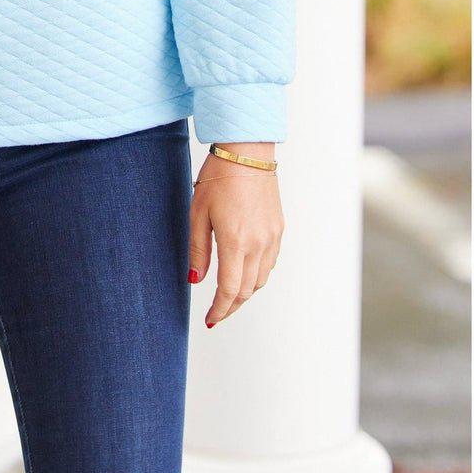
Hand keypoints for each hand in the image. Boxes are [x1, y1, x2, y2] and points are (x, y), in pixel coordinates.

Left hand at [188, 143, 283, 327]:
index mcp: (235, 241)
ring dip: (245, 292)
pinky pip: (269, 263)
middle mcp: (258, 244)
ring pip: (261, 279)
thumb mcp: (198, 213)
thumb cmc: (217, 177)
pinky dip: (257, 275)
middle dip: (231, 306)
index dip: (219, 310)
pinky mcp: (279, 229)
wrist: (246, 153)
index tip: (210, 319)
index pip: (229, 290)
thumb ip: (197, 250)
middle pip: (247, 290)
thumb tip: (195, 280)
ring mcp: (272, 237)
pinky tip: (244, 272)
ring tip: (228, 296)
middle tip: (216, 313)